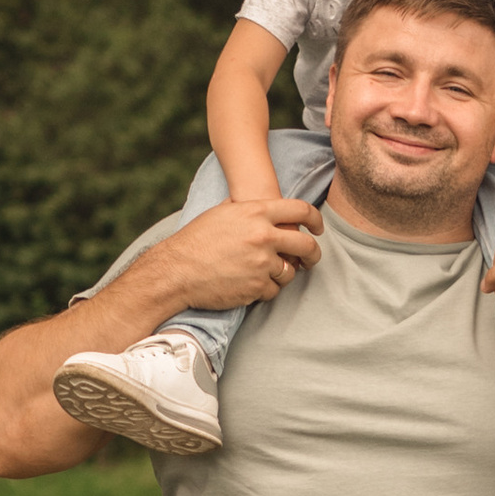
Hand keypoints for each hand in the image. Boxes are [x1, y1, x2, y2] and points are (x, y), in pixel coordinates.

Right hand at [164, 192, 324, 310]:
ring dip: (282, 274)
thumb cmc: (196, 240)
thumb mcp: (222, 213)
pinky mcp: (256, 286)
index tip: (318, 229)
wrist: (176, 270)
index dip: (315, 220)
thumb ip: (247, 208)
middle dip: (313, 254)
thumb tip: (263, 204)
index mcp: (256, 213)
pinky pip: (273, 291)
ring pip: (290, 271)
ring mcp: (262, 263)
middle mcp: (264, 236)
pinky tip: (251, 285)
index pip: (301, 210)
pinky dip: (265, 290)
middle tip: (310, 260)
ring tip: (265, 273)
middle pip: (306, 245)